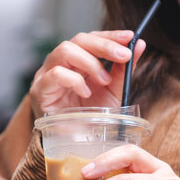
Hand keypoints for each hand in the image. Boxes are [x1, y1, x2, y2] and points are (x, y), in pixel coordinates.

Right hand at [29, 30, 145, 117]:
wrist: (76, 144)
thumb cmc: (90, 117)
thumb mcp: (113, 91)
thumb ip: (123, 69)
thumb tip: (140, 45)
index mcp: (76, 61)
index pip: (91, 39)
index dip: (110, 35)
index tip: (130, 37)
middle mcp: (60, 63)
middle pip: (78, 40)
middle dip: (104, 45)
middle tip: (123, 56)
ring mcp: (47, 74)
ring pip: (65, 50)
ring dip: (90, 63)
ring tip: (104, 80)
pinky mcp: (40, 90)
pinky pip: (56, 74)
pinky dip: (75, 80)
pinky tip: (86, 92)